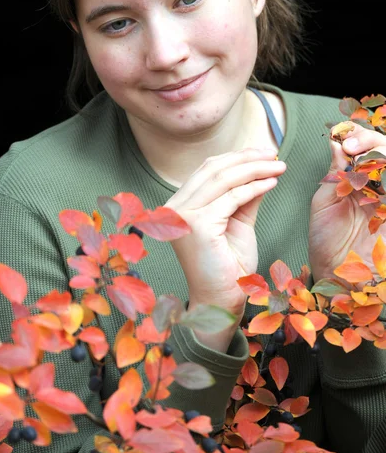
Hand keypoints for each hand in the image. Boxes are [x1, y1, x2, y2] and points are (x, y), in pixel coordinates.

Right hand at [165, 148, 285, 350]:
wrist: (223, 300)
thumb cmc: (229, 266)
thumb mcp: (238, 222)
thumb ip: (244, 196)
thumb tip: (262, 168)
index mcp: (179, 204)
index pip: (207, 170)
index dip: (236, 157)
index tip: (263, 152)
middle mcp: (174, 207)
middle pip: (213, 169)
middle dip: (247, 157)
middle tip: (273, 153)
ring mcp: (182, 216)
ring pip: (223, 179)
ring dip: (255, 169)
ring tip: (278, 165)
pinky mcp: (197, 225)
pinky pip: (232, 198)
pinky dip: (255, 187)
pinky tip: (272, 183)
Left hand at [309, 123, 385, 283]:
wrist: (338, 275)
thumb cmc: (327, 241)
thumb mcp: (325, 201)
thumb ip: (334, 172)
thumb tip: (337, 142)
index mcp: (358, 179)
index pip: (365, 147)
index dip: (357, 136)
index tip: (341, 136)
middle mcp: (378, 186)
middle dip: (370, 141)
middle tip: (351, 146)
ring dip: (380, 153)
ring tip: (361, 157)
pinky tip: (376, 176)